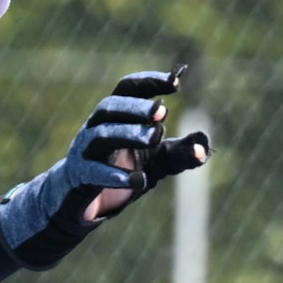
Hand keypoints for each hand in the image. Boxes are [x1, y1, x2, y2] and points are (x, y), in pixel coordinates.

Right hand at [0, 67, 211, 266]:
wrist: (83, 201)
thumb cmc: (121, 170)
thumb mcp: (157, 162)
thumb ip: (180, 153)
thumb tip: (204, 146)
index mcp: (115, 116)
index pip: (128, 89)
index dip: (149, 81)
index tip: (176, 82)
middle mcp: (96, 127)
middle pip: (110, 107)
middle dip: (136, 107)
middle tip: (162, 111)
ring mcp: (84, 151)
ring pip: (102, 136)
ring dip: (129, 133)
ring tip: (155, 138)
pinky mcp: (79, 177)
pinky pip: (93, 172)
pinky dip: (114, 175)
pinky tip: (138, 181)